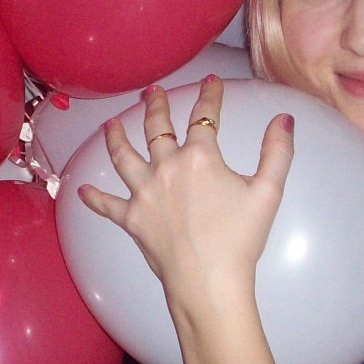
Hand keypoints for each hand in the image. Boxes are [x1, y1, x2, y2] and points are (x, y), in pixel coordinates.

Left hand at [78, 77, 293, 311]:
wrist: (208, 281)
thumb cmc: (240, 238)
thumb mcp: (269, 192)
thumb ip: (277, 151)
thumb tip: (283, 118)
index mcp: (199, 157)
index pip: (204, 117)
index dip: (209, 96)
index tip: (211, 83)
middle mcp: (166, 167)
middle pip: (157, 128)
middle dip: (155, 106)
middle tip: (152, 92)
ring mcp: (144, 192)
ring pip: (123, 157)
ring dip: (116, 137)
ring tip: (110, 124)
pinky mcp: (131, 218)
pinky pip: (107, 205)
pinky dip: (94, 197)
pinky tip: (80, 190)